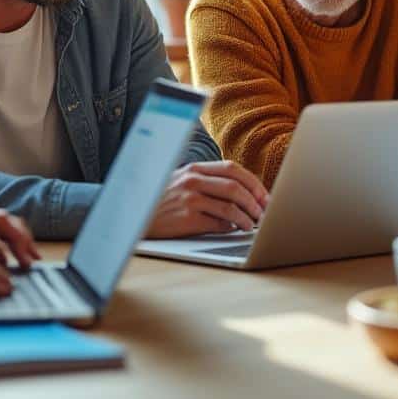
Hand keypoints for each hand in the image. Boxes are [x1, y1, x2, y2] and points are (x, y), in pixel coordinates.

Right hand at [146, 160, 268, 238]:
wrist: (134, 216)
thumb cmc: (162, 201)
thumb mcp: (182, 182)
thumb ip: (208, 182)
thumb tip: (243, 194)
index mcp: (194, 168)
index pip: (232, 169)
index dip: (253, 182)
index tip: (263, 196)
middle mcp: (192, 181)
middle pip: (235, 186)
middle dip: (255, 201)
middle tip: (263, 212)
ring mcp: (189, 199)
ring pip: (230, 206)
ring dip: (247, 217)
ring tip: (252, 224)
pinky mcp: (187, 219)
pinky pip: (218, 223)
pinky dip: (231, 227)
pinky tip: (234, 230)